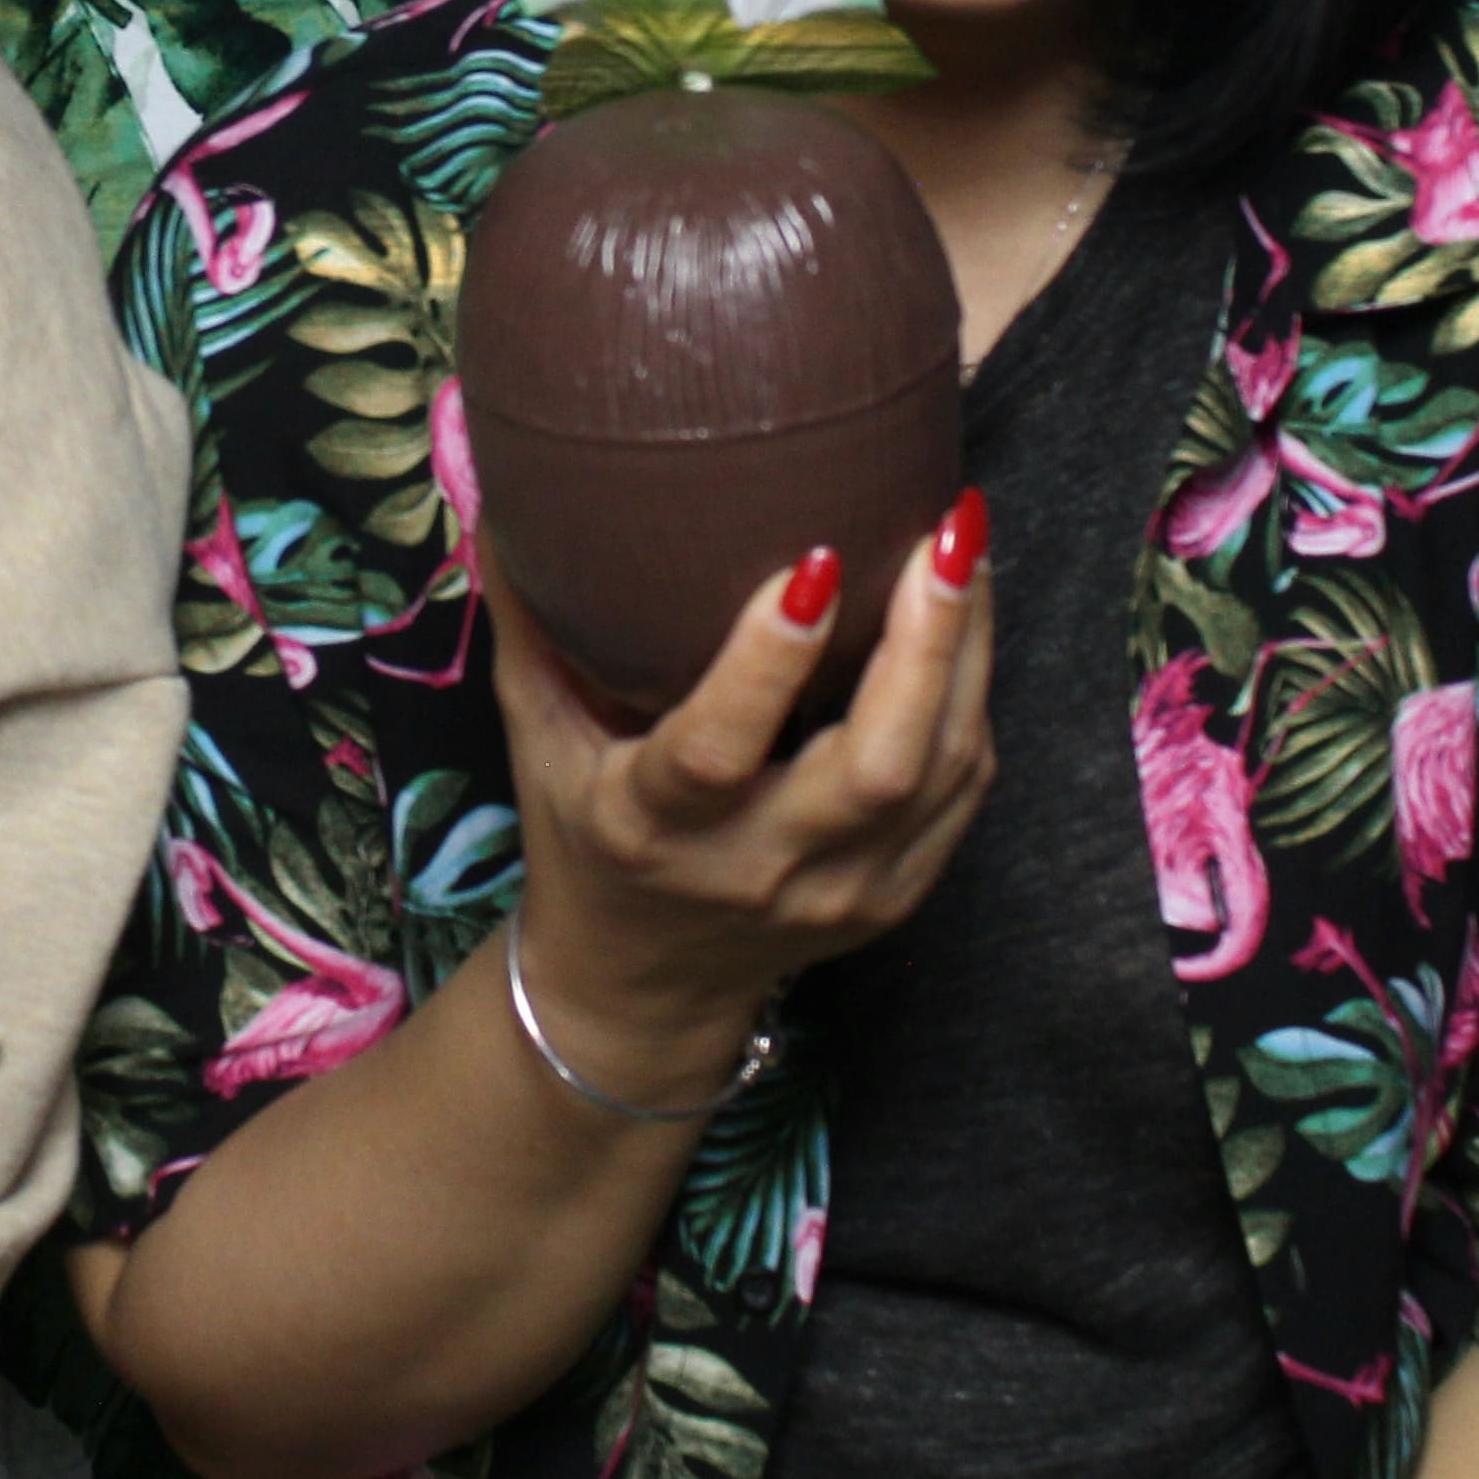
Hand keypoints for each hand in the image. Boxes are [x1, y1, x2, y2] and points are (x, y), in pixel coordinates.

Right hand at [487, 492, 997, 1095]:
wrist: (642, 986)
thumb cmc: (584, 835)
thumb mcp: (535, 737)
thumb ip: (528, 622)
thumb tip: (507, 492)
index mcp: (654, 827)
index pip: (719, 750)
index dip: (771, 661)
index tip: (813, 562)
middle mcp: (757, 869)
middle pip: (876, 769)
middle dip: (926, 642)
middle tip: (942, 528)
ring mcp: (840, 892)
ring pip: (942, 771)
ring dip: (966, 650)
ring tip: (964, 539)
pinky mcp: (896, 897)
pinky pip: (962, 789)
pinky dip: (971, 697)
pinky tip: (965, 615)